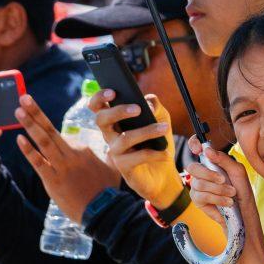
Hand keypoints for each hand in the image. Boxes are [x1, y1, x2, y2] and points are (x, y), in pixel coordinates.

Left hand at [15, 94, 118, 222]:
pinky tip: (19, 139)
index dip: (47, 128)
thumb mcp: (113, 168)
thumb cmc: (108, 191)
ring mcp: (62, 167)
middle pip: (50, 130)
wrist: (105, 211)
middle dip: (36, 112)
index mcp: (83, 150)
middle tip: (23, 97)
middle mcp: (71, 155)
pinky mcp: (53, 180)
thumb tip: (114, 148)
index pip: (62, 137)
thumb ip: (108, 156)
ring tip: (18, 110)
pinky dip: (29, 151)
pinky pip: (39, 162)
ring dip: (30, 124)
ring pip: (43, 141)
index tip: (35, 116)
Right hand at [90, 90, 179, 207]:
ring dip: (146, 131)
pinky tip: (165, 153)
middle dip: (118, 111)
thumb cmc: (157, 142)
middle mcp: (110, 136)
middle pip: (101, 120)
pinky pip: (137, 157)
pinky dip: (154, 153)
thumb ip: (155, 107)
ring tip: (164, 128)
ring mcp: (116, 152)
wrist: (164, 172)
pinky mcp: (124, 168)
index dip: (99, 97)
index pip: (97, 106)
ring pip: (124, 138)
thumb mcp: (161, 119)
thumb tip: (148, 104)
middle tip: (137, 109)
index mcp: (115, 121)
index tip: (112, 91)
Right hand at [185, 138, 255, 228]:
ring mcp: (197, 186)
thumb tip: (207, 150)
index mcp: (211, 162)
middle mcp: (202, 173)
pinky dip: (217, 199)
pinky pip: (201, 196)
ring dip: (219, 189)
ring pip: (199, 183)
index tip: (198, 149)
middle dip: (209, 174)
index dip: (193, 144)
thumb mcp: (237, 171)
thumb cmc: (241, 190)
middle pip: (193, 167)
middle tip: (223, 180)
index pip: (196, 147)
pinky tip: (227, 202)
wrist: (243, 211)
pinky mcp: (197, 200)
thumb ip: (223, 159)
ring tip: (231, 194)